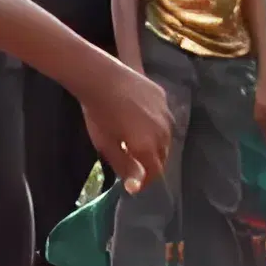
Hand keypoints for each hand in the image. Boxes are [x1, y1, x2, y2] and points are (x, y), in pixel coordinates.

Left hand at [84, 63, 176, 195]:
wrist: (100, 77)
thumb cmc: (99, 115)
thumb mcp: (107, 146)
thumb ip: (125, 167)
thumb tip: (136, 187)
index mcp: (149, 147)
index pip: (155, 172)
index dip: (145, 181)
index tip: (134, 184)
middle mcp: (163, 132)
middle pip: (163, 155)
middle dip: (150, 163)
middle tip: (134, 162)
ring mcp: (166, 112)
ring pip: (166, 136)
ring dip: (155, 143)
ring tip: (137, 142)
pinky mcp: (163, 97)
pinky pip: (163, 117)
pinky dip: (155, 124)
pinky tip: (140, 120)